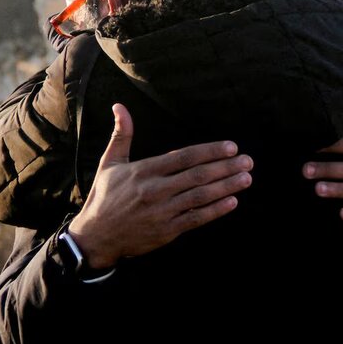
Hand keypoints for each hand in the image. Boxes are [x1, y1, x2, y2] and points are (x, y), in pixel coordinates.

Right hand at [68, 104, 252, 268]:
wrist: (94, 237)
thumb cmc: (104, 197)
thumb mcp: (110, 162)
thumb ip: (122, 134)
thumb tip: (119, 106)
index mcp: (144, 171)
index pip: (184, 157)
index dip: (209, 151)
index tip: (231, 146)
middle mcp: (155, 190)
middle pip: (197, 175)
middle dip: (226, 167)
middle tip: (248, 160)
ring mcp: (162, 212)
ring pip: (200, 196)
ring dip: (227, 187)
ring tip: (246, 178)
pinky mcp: (166, 231)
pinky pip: (196, 219)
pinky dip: (215, 210)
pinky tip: (232, 201)